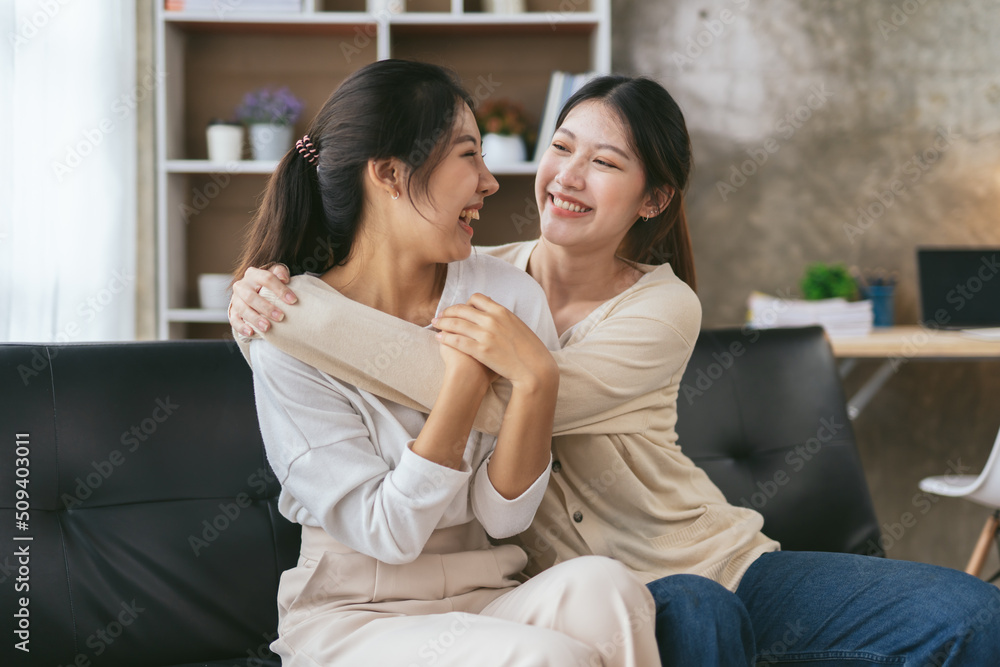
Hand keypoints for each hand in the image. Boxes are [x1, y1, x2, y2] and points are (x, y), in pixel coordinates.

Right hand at [229, 264, 296, 335]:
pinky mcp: (233, 311)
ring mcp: (236, 299)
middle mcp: (242, 285)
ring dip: (255, 319)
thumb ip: (280, 272)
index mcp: (254, 274)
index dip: (280, 289)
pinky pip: (234, 320)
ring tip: (267, 328)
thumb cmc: (268, 283)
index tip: (293, 300)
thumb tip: (284, 278)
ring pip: (242, 309)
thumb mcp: (275, 273)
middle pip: (251, 296)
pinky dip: (241, 327)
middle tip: (280, 317)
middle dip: (266, 308)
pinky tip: (251, 333)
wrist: (252, 289)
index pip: (266, 278)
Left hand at [433, 294, 557, 391]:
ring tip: (435, 325)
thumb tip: (495, 313)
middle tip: (440, 316)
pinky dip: (446, 337)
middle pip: (462, 309)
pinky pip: (457, 340)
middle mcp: (492, 320)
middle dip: (448, 311)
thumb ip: (504, 318)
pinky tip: (439, 338)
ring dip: (442, 323)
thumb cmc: (530, 350)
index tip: (459, 309)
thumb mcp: (518, 326)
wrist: (535, 369)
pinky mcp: (481, 350)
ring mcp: (486, 335)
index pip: (477, 298)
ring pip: (456, 323)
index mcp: (502, 312)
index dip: (465, 303)